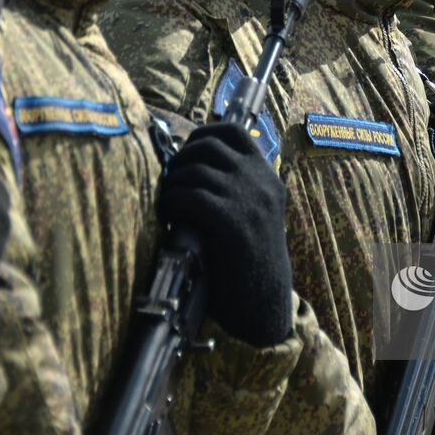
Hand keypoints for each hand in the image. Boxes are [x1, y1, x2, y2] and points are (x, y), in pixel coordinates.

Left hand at [157, 122, 292, 346]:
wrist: (263, 302)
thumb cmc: (248, 262)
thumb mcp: (252, 214)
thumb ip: (234, 189)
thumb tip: (189, 167)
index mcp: (267, 177)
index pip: (234, 131)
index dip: (203, 134)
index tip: (185, 150)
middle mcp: (261, 182)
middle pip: (209, 146)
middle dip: (180, 159)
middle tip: (169, 180)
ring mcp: (249, 200)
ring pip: (195, 170)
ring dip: (173, 183)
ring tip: (166, 202)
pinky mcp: (233, 222)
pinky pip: (191, 196)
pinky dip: (172, 202)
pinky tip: (168, 216)